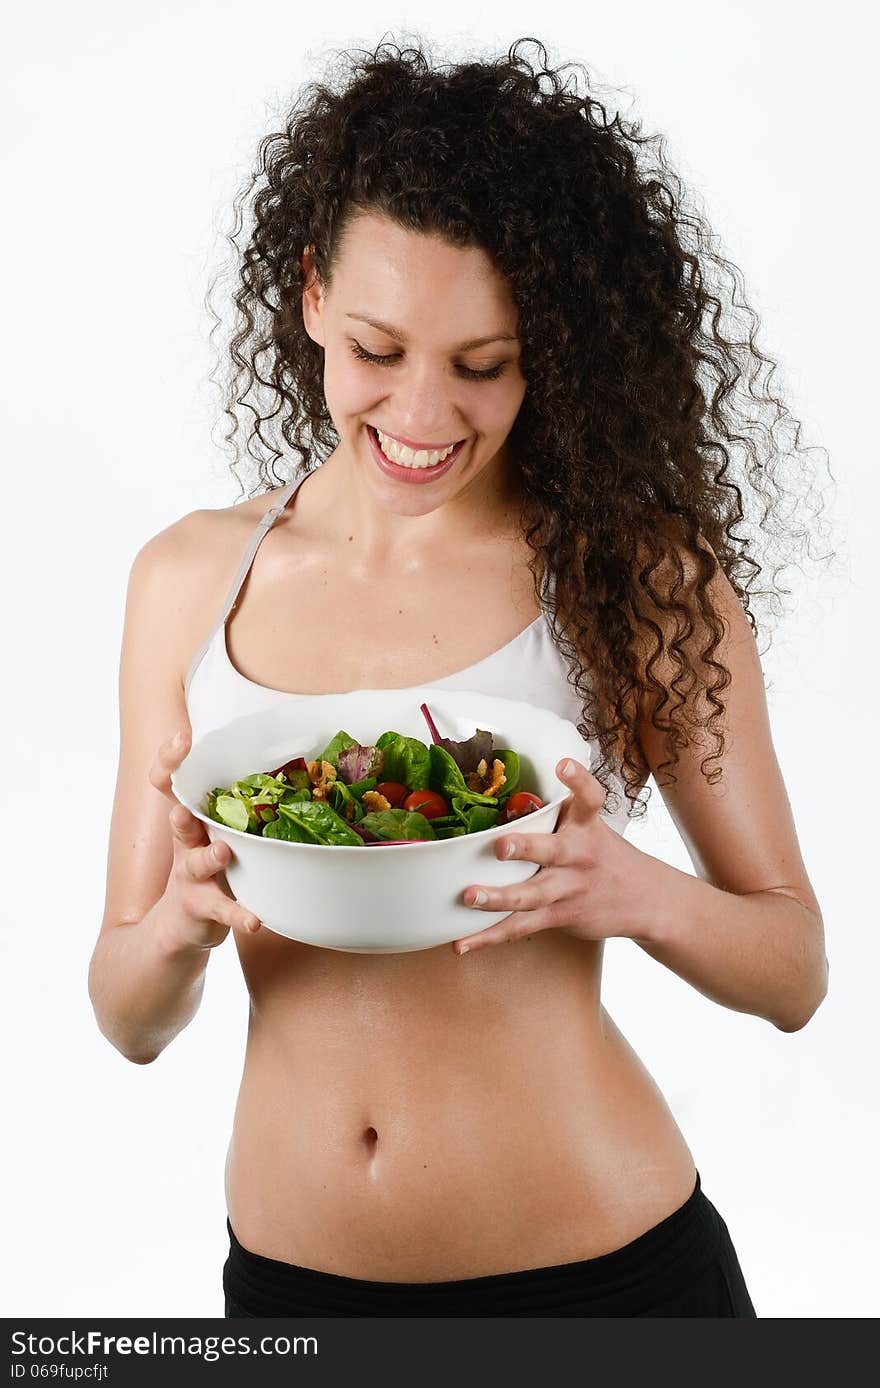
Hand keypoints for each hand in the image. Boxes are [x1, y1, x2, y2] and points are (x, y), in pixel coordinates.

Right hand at [148, 729, 261, 951]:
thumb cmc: (210, 865)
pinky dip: (239, 915)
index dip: (170, 760)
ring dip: (209, 858)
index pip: (169, 783)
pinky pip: (224, 910)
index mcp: (192, 817)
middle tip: (185, 810)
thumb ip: (242, 805)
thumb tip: (298, 767)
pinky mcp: (202, 906)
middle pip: (178, 823)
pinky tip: (254, 920)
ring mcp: (191, 876)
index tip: (183, 738)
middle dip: (182, 815)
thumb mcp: (216, 831)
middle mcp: (185, 842)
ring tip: (222, 852)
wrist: (182, 923)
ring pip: (198, 864)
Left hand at [453, 756, 660, 954]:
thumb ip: (557, 815)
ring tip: (470, 897)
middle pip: (552, 850)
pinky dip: (490, 936)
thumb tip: (503, 796)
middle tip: (500, 846)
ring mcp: (571, 888)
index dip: (579, 781)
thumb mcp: (591, 828)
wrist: (646, 899)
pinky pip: (522, 927)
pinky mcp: (562, 915)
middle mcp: (579, 854)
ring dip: (499, 898)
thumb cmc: (604, 856)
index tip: (564, 765)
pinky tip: (462, 943)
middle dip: (525, 847)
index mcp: (586, 825)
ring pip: (533, 894)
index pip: (590, 798)